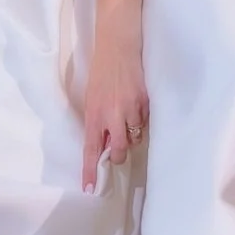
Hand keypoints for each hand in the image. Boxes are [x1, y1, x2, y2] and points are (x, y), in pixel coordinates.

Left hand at [78, 43, 149, 193]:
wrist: (117, 45)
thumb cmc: (102, 72)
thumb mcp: (92, 97)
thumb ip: (97, 121)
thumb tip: (105, 143)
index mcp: (94, 114)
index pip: (90, 149)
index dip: (90, 170)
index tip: (89, 189)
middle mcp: (112, 115)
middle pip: (119, 151)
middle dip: (120, 154)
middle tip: (118, 145)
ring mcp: (130, 109)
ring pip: (135, 137)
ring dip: (132, 134)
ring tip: (127, 114)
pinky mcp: (145, 102)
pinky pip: (145, 121)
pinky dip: (141, 118)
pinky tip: (136, 103)